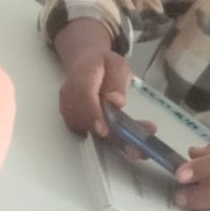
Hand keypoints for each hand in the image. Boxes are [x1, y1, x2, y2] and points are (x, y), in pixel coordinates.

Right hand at [54, 18, 129, 137]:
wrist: (84, 64)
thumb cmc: (102, 64)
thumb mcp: (117, 64)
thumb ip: (117, 81)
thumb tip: (115, 101)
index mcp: (82, 76)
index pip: (84, 97)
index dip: (94, 115)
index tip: (104, 130)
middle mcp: (71, 96)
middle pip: (87, 120)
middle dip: (113, 135)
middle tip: (137, 144)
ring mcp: (69, 110)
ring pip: (90, 130)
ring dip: (115, 140)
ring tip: (139, 147)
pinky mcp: (74, 121)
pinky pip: (91, 133)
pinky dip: (110, 140)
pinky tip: (130, 144)